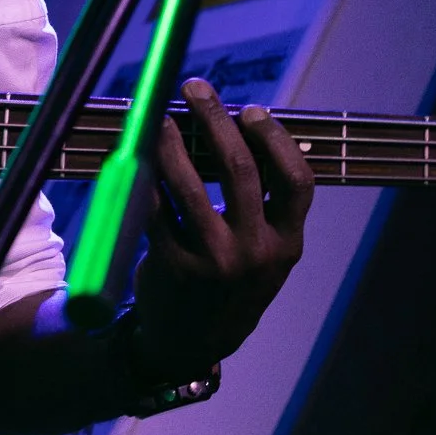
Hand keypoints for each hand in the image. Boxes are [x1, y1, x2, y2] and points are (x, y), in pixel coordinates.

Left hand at [127, 78, 314, 379]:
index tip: (253, 110)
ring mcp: (213, 262)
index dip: (276, 140)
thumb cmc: (229, 282)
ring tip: (160, 118)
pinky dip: (144, 178)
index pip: (297, 182)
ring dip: (171, 142)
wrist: (192, 345)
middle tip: (196, 89)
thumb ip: (260, 207)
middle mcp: (255, 253)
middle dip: (215, 119)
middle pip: (240, 171)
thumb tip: (233, 129)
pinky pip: (156, 210)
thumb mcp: (263, 254)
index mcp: (286, 245)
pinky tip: (138, 157)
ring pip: (190, 186)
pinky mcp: (173, 268)